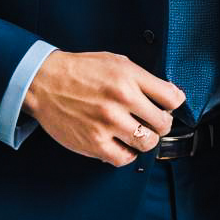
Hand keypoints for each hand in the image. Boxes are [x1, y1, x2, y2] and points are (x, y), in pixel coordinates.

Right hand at [22, 50, 185, 166]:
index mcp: (128, 77)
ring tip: (136, 132)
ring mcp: (108, 123)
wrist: (45, 82)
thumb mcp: (116, 61)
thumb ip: (142, 77)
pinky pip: (124, 158)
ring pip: (147, 143)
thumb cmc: (80, 70)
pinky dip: (127, 154)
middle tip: (153, 121)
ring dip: (145, 140)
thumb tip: (169, 93)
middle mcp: (121, 100)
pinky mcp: (94, 143)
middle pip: (163, 123)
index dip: (174, 103)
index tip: (169, 105)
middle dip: (161, 123)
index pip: (171, 97)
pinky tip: (121, 143)